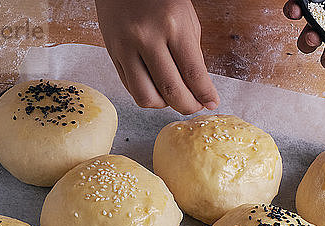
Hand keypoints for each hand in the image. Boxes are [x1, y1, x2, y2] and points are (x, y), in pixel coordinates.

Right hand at [95, 0, 219, 114]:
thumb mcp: (186, 19)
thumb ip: (192, 54)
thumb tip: (199, 88)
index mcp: (173, 26)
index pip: (193, 73)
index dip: (205, 94)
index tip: (212, 103)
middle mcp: (147, 38)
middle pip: (170, 90)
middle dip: (187, 105)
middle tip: (195, 106)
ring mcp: (126, 48)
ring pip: (146, 97)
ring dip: (164, 105)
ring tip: (174, 98)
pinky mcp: (112, 54)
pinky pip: (130, 88)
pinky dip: (146, 95)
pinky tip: (157, 89)